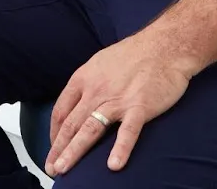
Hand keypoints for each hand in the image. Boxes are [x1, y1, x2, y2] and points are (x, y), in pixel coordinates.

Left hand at [45, 33, 195, 176]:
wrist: (165, 46)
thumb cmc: (134, 54)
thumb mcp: (100, 63)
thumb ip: (88, 84)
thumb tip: (78, 102)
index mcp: (84, 78)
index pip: (61, 110)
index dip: (54, 133)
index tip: (54, 148)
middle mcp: (96, 90)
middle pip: (71, 124)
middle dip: (58, 149)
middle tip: (51, 168)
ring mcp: (117, 100)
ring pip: (90, 129)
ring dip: (74, 151)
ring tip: (64, 169)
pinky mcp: (140, 106)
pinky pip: (128, 132)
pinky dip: (120, 149)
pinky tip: (113, 165)